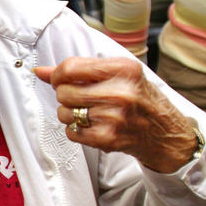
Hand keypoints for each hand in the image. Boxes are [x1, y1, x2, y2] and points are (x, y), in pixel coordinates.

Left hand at [34, 56, 195, 172]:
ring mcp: (114, 117)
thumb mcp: (117, 74)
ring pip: (64, 112)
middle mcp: (120, 92)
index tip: (60, 79)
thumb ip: (78, 70)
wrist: (165, 132)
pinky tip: (93, 126)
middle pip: (63, 91)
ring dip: (69, 114)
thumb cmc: (139, 98)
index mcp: (123, 69)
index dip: (58, 75)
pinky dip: (76, 130)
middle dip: (65, 95)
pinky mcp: (108, 138)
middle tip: (80, 98)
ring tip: (90, 112)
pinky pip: (71, 132)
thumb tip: (40, 71)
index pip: (70, 67)